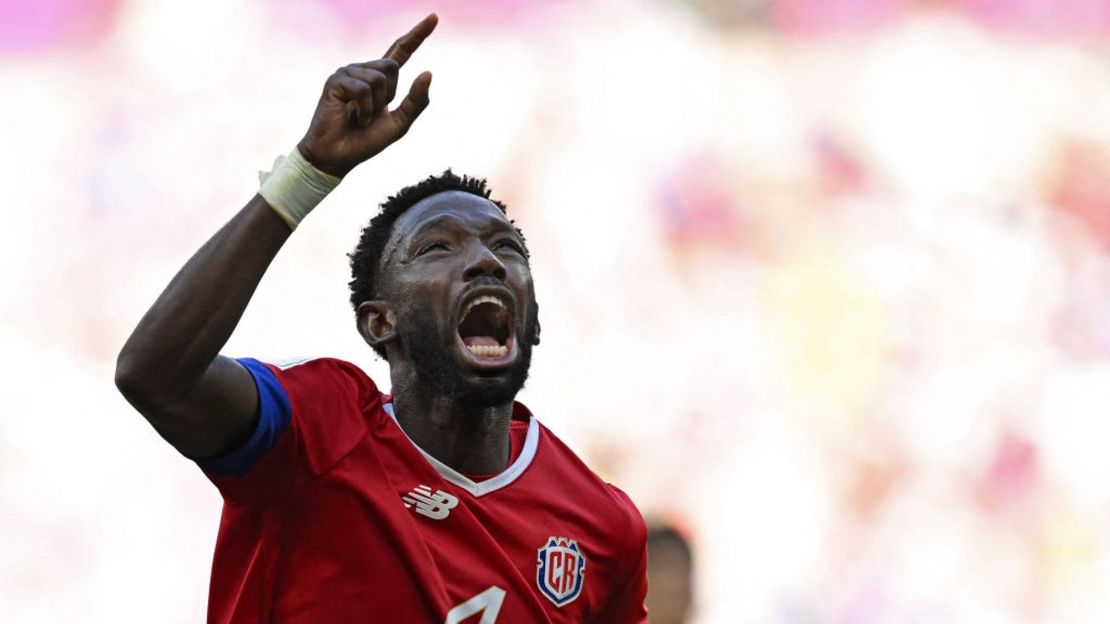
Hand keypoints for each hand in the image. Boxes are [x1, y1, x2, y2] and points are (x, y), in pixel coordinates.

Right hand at [297, 13, 436, 177]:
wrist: (338, 156)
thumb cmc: (366, 141)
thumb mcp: (399, 123)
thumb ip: (416, 101)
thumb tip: (428, 72)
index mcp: (381, 79)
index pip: (402, 51)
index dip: (417, 35)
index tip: (434, 17)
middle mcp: (364, 70)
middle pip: (392, 66)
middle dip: (389, 95)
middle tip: (372, 114)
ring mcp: (348, 73)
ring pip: (379, 78)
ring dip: (375, 106)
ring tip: (360, 117)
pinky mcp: (335, 80)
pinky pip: (362, 89)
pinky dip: (363, 109)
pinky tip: (352, 117)